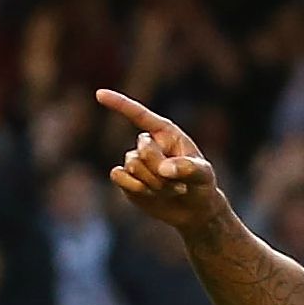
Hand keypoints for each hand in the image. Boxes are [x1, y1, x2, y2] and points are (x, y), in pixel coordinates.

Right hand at [96, 89, 224, 227]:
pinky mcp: (126, 179)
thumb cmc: (201, 185)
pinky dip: (135, 188)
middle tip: (179, 183)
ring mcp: (134, 161)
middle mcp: (147, 144)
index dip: (120, 104)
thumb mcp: (204, 174)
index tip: (99, 94)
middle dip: (160, 170)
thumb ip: (188, 168)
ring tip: (171, 189)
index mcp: (165, 133)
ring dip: (154, 183)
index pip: (140, 115)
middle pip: (142, 150)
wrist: (193, 210)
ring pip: (132, 166)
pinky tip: (152, 194)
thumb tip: (164, 169)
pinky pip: (118, 177)